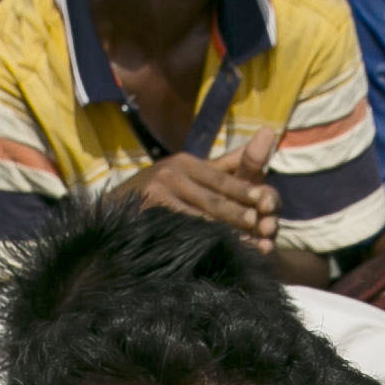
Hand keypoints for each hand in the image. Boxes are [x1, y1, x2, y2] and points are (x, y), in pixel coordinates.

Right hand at [118, 131, 279, 245]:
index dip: (245, 191)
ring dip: (225, 231)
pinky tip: (216, 248)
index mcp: (186, 162)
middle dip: (239, 213)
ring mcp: (158, 191)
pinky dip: (202, 238)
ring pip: (200, 215)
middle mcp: (172, 172)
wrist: (116, 207)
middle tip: (262, 226)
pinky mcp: (149, 209)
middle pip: (214, 198)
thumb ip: (226, 165)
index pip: (222, 179)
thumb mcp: (191, 173)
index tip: (267, 202)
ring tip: (246, 243)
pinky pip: (182, 226)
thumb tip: (268, 135)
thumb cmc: (161, 190)